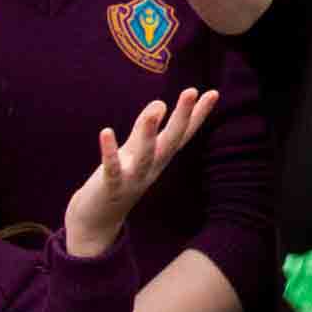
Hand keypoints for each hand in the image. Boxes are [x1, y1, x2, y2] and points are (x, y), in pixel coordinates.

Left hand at [63, 88, 218, 253]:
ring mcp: (133, 178)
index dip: (197, 114)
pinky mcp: (111, 187)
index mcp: (159, 158)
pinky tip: (106, 132)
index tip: (213, 93)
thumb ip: (146, 127)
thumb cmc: (119, 180)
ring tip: (156, 109)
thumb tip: (161, 102)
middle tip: (191, 91)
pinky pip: (112, 169)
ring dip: (150, 133)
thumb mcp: (135, 151)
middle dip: (182, 117)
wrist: (98, 221)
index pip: (183, 133)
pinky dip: (110, 152)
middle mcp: (152, 168)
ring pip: (146, 155)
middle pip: (171, 140)